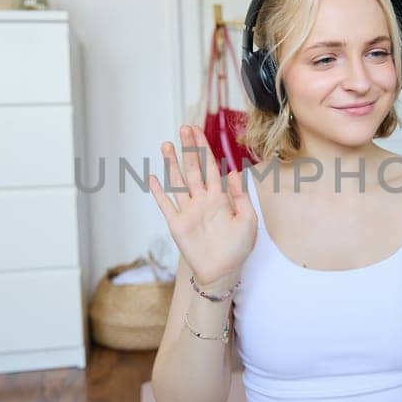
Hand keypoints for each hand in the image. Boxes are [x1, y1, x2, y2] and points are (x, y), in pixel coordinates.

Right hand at [145, 125, 257, 290]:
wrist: (223, 272)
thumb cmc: (238, 248)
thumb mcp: (247, 220)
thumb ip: (240, 196)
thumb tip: (234, 171)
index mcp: (219, 197)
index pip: (210, 166)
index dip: (204, 148)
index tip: (197, 131)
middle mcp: (202, 200)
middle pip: (193, 168)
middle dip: (189, 148)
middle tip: (183, 128)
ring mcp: (188, 211)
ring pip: (178, 181)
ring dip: (172, 164)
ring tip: (166, 145)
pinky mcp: (176, 224)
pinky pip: (166, 205)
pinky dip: (159, 192)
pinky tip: (154, 177)